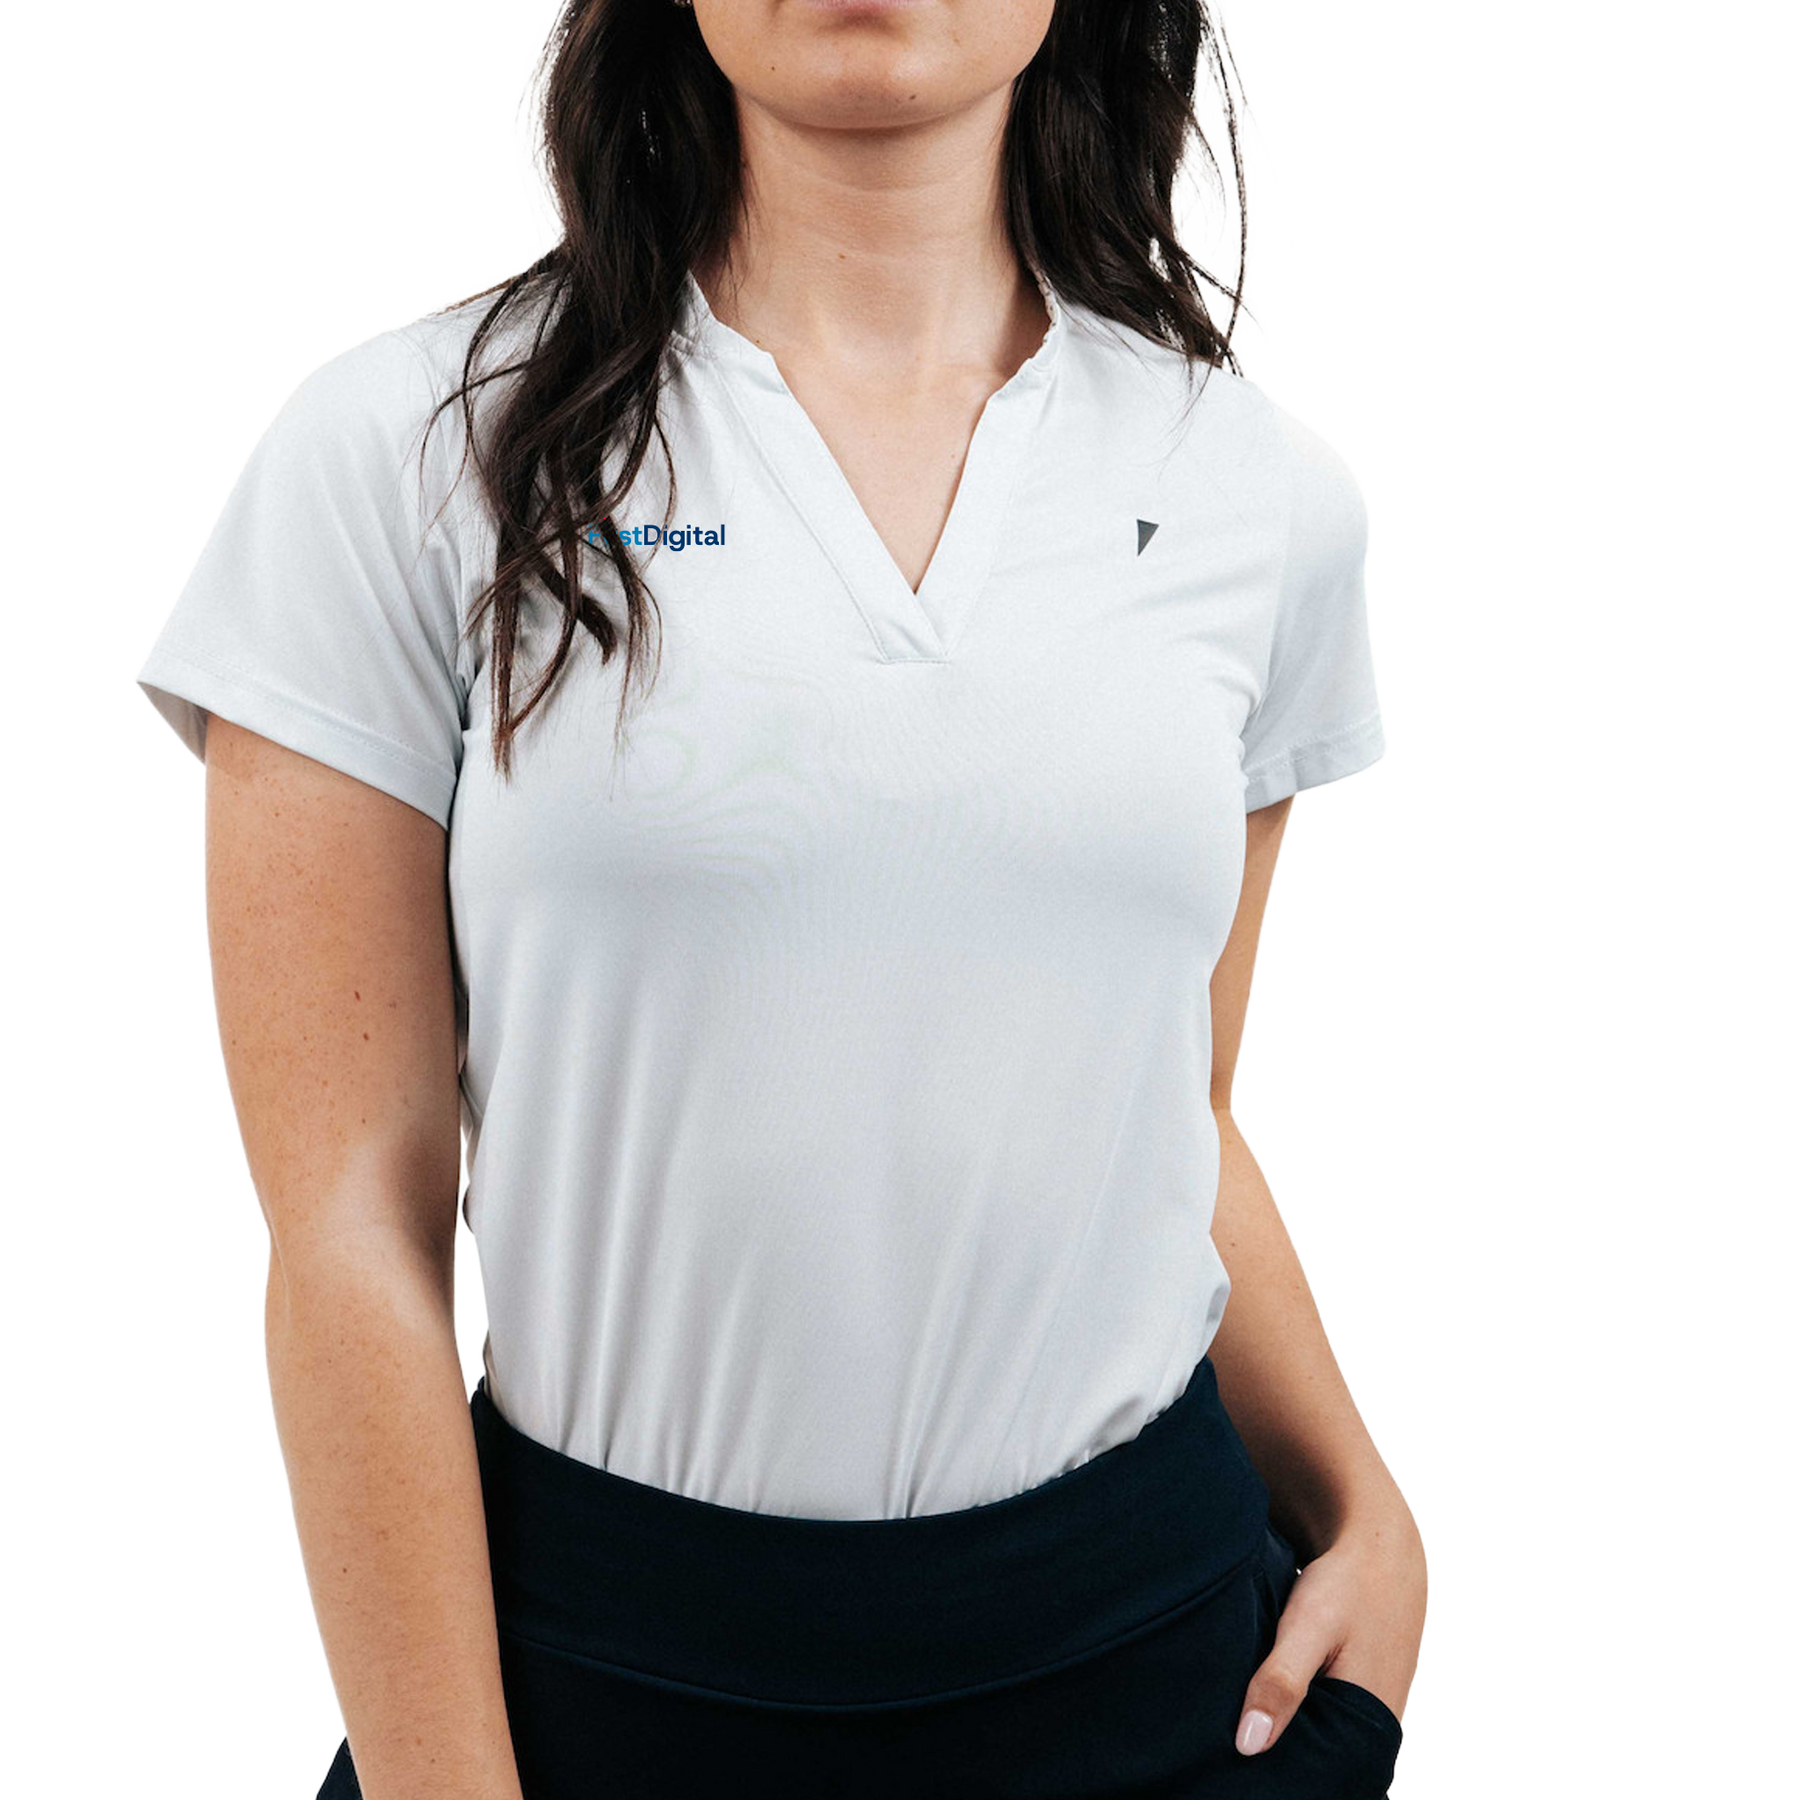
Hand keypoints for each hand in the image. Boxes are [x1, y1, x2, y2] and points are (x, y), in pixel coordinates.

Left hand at [1235, 1504, 1428, 1756]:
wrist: (1381, 1549)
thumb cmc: (1347, 1586)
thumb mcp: (1308, 1627)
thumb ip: (1281, 1682)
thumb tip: (1248, 1746)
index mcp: (1369, 1727)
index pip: (1320, 1780)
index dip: (1280, 1780)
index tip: (1236, 1771)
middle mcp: (1376, 1731)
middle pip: (1321, 1766)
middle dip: (1281, 1763)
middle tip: (1227, 1754)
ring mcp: (1371, 1716)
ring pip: (1322, 1744)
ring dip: (1289, 1740)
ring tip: (1241, 1734)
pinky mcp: (1361, 1698)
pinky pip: (1326, 1723)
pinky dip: (1299, 1719)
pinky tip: (1264, 1710)